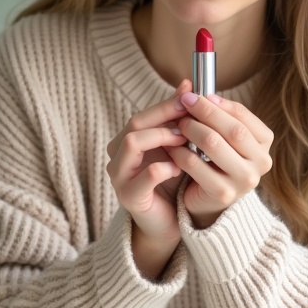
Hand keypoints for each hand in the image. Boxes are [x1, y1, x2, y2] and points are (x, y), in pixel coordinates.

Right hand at [106, 80, 191, 277]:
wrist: (167, 223)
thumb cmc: (171, 183)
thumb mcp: (175, 148)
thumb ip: (177, 120)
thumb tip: (189, 85)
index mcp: (125, 142)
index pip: (143, 115)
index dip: (167, 104)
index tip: (191, 97)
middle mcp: (117, 156)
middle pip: (135, 124)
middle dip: (165, 117)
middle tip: (191, 117)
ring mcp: (120, 177)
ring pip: (133, 143)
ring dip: (163, 138)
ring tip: (185, 142)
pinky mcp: (129, 196)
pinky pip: (146, 175)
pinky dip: (165, 167)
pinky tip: (180, 169)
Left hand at [167, 92, 274, 228]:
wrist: (207, 201)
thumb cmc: (214, 161)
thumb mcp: (220, 135)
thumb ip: (213, 113)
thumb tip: (190, 87)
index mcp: (264, 143)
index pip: (243, 117)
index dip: (220, 103)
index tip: (200, 94)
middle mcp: (261, 162)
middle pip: (232, 129)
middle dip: (205, 112)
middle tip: (185, 103)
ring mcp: (245, 180)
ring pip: (213, 144)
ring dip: (191, 129)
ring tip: (177, 123)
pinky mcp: (223, 193)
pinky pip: (195, 164)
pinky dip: (179, 151)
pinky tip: (170, 146)